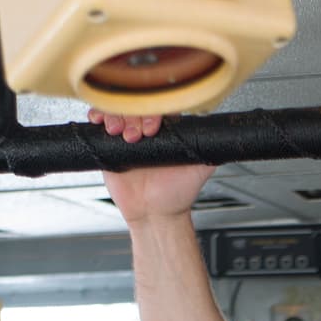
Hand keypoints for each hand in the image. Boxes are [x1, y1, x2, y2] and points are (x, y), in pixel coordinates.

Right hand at [89, 111, 216, 224]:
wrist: (154, 215)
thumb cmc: (177, 194)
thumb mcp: (199, 169)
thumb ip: (209, 150)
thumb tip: (222, 134)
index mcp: (167, 129)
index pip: (159, 106)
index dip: (153, 112)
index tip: (152, 128)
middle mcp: (146, 128)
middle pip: (136, 106)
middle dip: (133, 117)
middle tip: (136, 136)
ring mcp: (126, 134)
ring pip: (118, 110)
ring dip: (116, 116)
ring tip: (120, 134)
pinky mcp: (108, 144)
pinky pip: (101, 123)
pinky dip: (98, 116)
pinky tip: (100, 121)